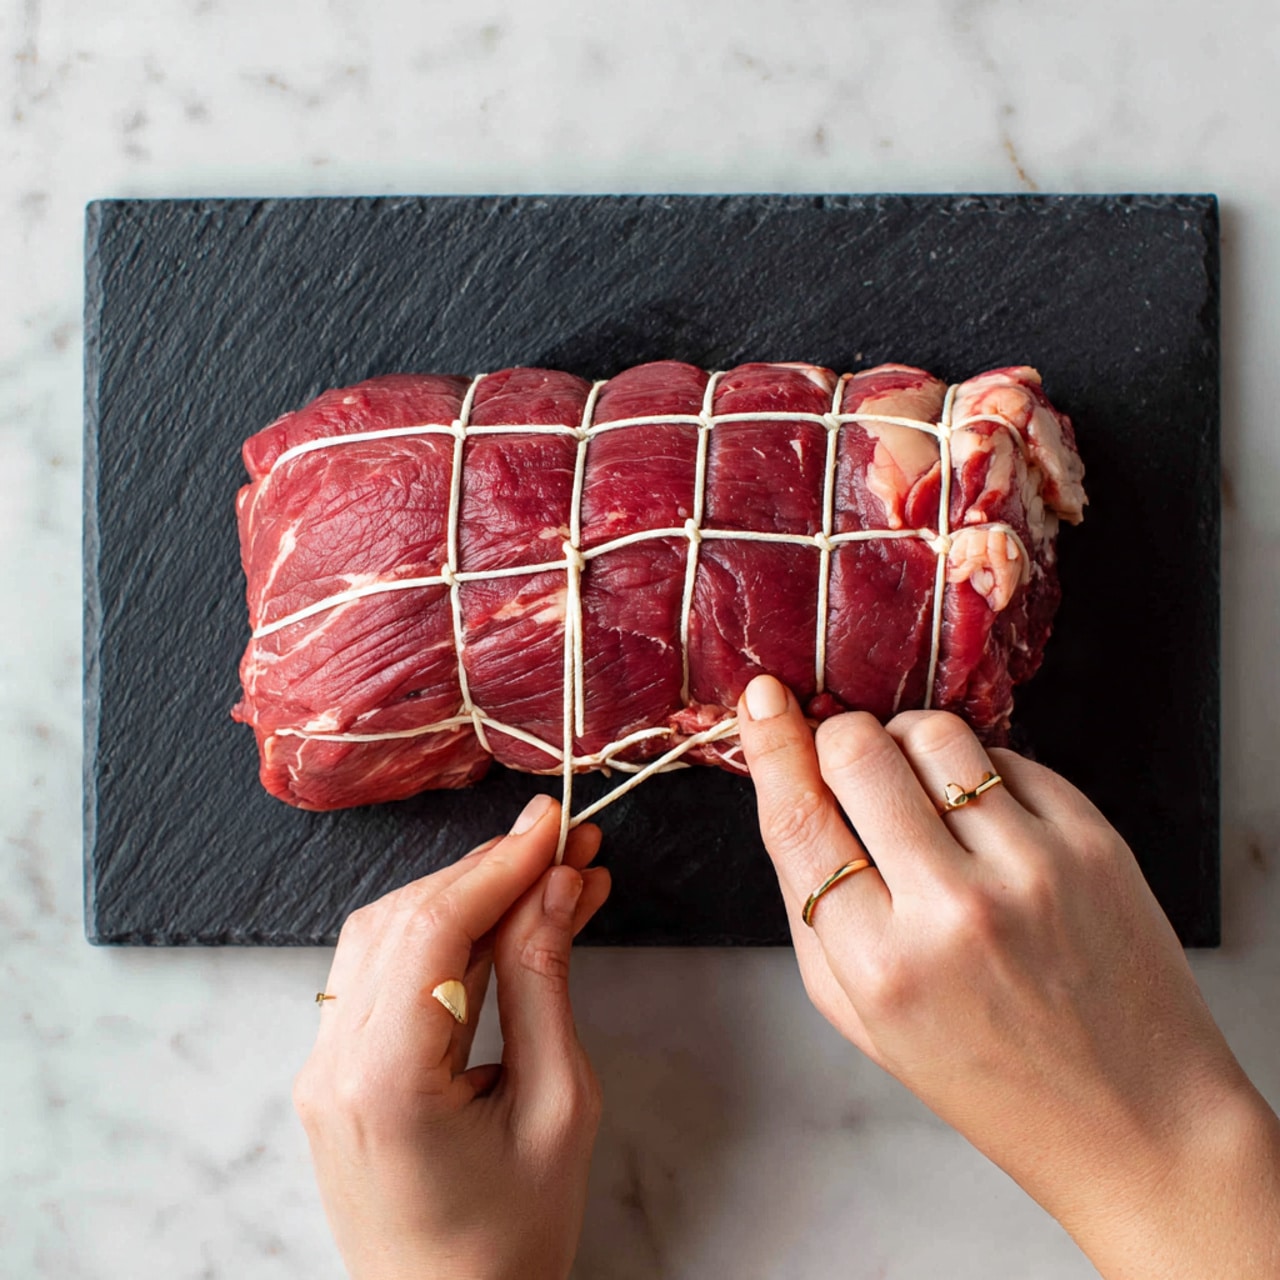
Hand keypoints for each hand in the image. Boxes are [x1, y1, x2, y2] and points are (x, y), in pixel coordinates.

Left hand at [293, 795, 610, 1279]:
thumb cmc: (513, 1238)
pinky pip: (381, 975)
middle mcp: (334, 1065)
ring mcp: (323, 1069)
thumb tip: (555, 887)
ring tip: (546, 879)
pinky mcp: (333, 1072)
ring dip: (465, 897)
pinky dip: (441, 938)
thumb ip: (544, 983)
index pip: (436, 928)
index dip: (500, 865)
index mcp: (385, 1082)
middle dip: (490, 873)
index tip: (556, 825)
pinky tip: (500, 924)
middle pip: (405, 919)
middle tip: (567, 846)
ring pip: (386, 936)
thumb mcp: (557, 1105)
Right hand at [738, 675, 1279, 1279]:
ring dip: (907, 745)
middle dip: (839, 739)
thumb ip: (810, 905)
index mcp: (882, 966)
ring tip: (920, 791)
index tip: (762, 697)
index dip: (770, 744)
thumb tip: (787, 783)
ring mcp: (1033, 868)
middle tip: (849, 762)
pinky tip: (984, 821)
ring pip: (935, 734)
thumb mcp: (860, 1013)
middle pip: (860, 752)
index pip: (799, 819)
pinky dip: (978, 770)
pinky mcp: (1094, 841)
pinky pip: (1006, 753)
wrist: (1135, 1117)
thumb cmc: (983, 1071)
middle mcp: (955, 910)